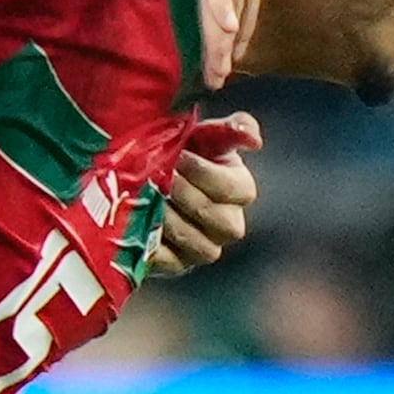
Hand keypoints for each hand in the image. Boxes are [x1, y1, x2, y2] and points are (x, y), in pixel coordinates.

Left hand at [148, 114, 261, 274]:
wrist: (139, 175)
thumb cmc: (178, 151)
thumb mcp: (203, 134)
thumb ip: (233, 129)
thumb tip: (255, 140)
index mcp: (239, 189)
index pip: (240, 191)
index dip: (209, 175)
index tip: (181, 157)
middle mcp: (228, 223)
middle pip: (225, 223)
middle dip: (189, 198)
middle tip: (162, 177)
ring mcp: (204, 247)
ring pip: (202, 247)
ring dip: (173, 221)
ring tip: (148, 197)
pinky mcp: (177, 264)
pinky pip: (172, 262)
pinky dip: (156, 244)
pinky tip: (138, 221)